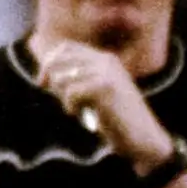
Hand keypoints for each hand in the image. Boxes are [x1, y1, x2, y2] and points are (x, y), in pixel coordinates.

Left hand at [32, 40, 174, 168]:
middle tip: (67, 103)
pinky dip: (71, 107)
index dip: (49, 63)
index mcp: (106, 59)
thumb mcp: (96, 95)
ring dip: (64, 99)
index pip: (66, 48)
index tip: (42, 84)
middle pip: (59, 61)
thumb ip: (77, 80)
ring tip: (80, 111)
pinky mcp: (105, 87)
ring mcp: (106, 72)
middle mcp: (106, 61)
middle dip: (53, 83)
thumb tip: (45, 73)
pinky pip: (70, 92)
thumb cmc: (118, 122)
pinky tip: (82, 116)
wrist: (144, 139)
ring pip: (62, 78)